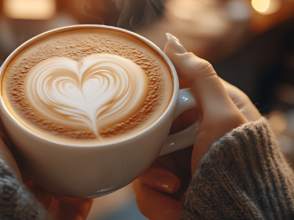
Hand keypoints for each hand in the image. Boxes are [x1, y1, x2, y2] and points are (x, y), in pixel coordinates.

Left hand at [0, 45, 92, 219]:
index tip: (64, 89)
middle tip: (92, 108)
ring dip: (91, 154)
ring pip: (76, 169)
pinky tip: (111, 164)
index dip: (48, 108)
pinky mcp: (66, 210)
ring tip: (108, 131)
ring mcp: (50, 193)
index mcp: (11, 152)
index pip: (32, 124)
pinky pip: (89, 194)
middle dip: (74, 130)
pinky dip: (100, 181)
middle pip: (57, 146)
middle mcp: (30, 173)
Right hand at [133, 34, 261, 219]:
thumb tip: (172, 43)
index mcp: (208, 113)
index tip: (151, 112)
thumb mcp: (223, 115)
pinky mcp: (168, 188)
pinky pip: (146, 188)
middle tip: (162, 155)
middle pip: (151, 131)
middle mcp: (191, 137)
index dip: (156, 103)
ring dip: (155, 179)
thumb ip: (200, 76)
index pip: (171, 95)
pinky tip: (176, 202)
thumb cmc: (237, 165)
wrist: (236, 218)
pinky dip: (157, 199)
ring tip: (176, 187)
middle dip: (153, 148)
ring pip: (143, 161)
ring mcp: (178, 164)